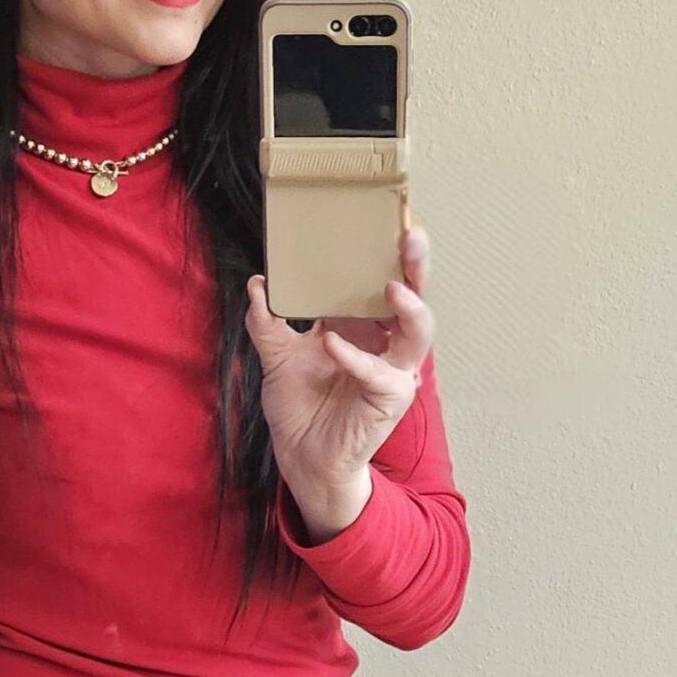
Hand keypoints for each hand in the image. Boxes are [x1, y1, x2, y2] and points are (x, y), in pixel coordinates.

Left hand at [245, 224, 434, 499]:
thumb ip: (267, 322)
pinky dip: (356, 357)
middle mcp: (384, 342)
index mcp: (362, 324)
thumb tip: (257, 284)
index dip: (388, 252)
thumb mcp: (276, 357)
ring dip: (410, 306)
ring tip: (391, 287)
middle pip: (413, 295)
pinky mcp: (389, 399)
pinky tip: (331, 344)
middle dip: (416, 265)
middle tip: (410, 235)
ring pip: (419, 331)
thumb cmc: (300, 409)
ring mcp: (392, 370)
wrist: (301, 458)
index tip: (385, 218)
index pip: (382, 279)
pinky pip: (379, 373)